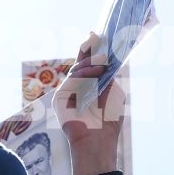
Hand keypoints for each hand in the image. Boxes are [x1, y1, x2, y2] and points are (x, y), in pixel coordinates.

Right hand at [57, 33, 127, 174]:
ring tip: (102, 63)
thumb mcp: (113, 91)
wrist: (98, 140)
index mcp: (90, 85)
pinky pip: (71, 80)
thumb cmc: (109, 119)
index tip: (96, 35)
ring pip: (76, 70)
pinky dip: (84, 75)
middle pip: (79, 62)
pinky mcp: (60, 98)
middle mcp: (77, 87)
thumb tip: (105, 55)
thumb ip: (107, 74)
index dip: (91, 49)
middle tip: (97, 39)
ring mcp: (68, 92)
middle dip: (88, 50)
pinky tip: (96, 73)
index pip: (88, 63)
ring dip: (90, 64)